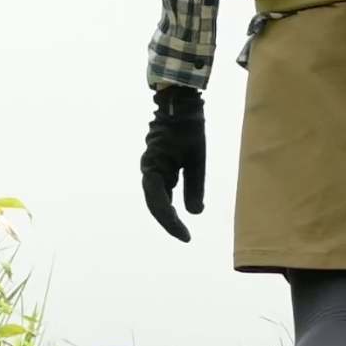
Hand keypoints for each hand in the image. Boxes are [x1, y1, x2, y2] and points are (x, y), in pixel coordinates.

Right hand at [141, 84, 206, 241]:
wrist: (179, 107)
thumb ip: (195, 186)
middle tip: (186, 237)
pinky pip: (160, 189)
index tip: (186, 237)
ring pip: (156, 198)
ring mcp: (152, 168)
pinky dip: (168, 202)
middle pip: (155, 204)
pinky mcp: (158, 166)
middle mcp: (149, 170)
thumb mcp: (197, 159)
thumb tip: (195, 213)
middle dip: (168, 222)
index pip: (159, 204)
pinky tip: (178, 211)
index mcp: (154, 168)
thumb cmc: (189, 130)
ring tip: (182, 229)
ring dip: (167, 214)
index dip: (171, 223)